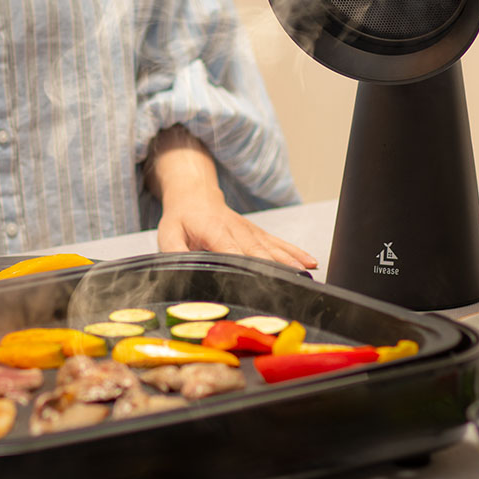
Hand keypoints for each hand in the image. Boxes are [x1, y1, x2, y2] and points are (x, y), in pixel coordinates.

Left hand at [146, 126, 316, 270]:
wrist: (195, 194)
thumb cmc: (182, 217)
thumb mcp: (169, 234)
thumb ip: (174, 252)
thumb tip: (179, 269)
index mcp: (214, 231)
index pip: (231, 250)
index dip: (245, 264)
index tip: (258, 280)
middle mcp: (237, 230)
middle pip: (258, 251)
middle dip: (274, 267)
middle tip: (289, 283)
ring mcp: (250, 231)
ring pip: (273, 247)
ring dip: (290, 260)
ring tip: (305, 273)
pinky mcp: (258, 233)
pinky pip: (279, 243)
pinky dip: (295, 253)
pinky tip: (309, 262)